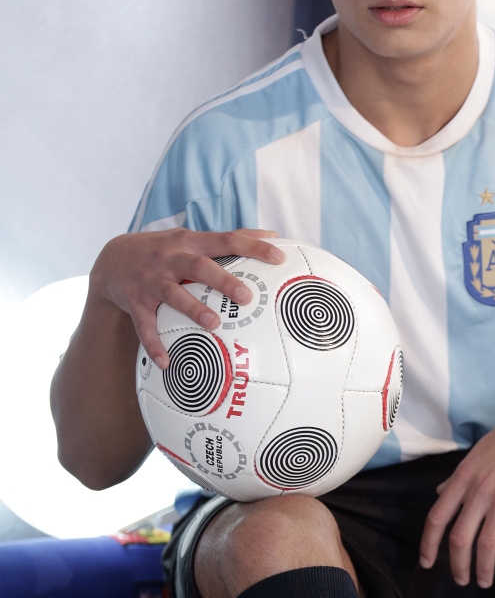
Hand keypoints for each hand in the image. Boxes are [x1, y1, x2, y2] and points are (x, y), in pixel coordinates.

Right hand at [91, 227, 285, 367]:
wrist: (112, 259)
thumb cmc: (165, 251)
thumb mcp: (191, 238)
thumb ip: (227, 239)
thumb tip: (272, 235)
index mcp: (190, 242)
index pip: (226, 239)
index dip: (253, 247)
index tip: (279, 257)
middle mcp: (170, 258)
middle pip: (198, 266)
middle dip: (222, 280)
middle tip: (246, 296)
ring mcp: (151, 280)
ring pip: (172, 294)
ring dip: (192, 309)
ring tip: (213, 324)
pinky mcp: (135, 302)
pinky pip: (144, 326)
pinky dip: (154, 344)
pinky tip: (167, 362)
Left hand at [419, 391, 494, 587]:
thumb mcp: (477, 454)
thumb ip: (457, 478)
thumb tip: (439, 492)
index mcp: (463, 478)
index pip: (437, 518)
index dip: (428, 545)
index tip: (427, 563)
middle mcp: (480, 490)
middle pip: (459, 538)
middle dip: (457, 565)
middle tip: (461, 580)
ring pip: (487, 544)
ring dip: (484, 569)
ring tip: (485, 582)